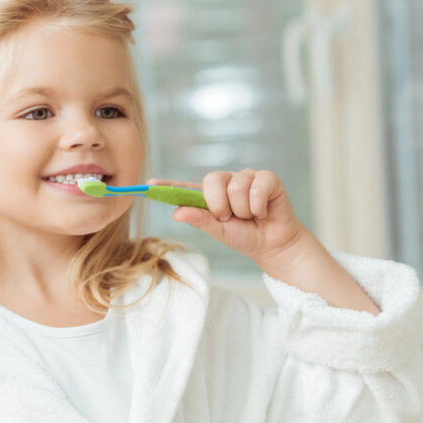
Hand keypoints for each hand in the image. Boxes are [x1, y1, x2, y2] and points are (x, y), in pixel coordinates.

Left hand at [157, 170, 308, 272]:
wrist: (273, 244)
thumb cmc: (244, 236)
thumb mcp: (219, 232)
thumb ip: (200, 220)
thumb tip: (176, 211)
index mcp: (209, 195)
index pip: (185, 187)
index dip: (168, 185)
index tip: (149, 186)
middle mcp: (226, 182)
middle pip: (212, 179)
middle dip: (219, 204)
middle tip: (229, 217)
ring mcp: (246, 178)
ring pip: (236, 186)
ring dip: (242, 209)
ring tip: (249, 216)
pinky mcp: (267, 179)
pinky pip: (257, 186)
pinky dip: (258, 205)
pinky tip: (262, 211)